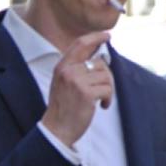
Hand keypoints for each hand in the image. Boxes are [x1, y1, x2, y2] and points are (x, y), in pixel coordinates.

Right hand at [41, 31, 114, 147]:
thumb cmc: (62, 108)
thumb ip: (76, 69)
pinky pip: (108, 89)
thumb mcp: (63, 83)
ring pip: (106, 76)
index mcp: (62, 67)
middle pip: (99, 63)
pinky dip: (108, 99)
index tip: (107, 35)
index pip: (80, 44)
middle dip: (106, 76)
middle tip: (104, 89)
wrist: (56, 129)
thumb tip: (99, 58)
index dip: (96, 37)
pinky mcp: (86, 94)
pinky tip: (102, 106)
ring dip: (108, 89)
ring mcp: (77, 82)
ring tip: (101, 100)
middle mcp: (68, 71)